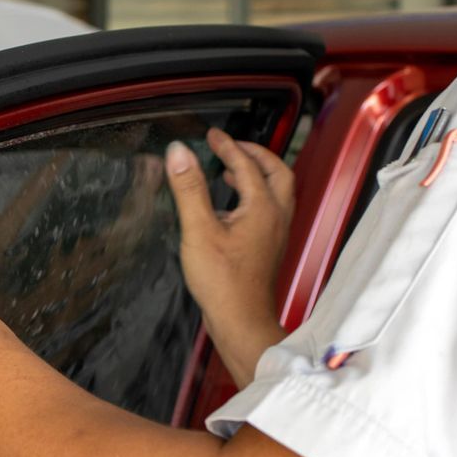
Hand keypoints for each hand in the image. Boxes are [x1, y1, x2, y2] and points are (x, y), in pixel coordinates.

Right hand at [166, 128, 294, 386]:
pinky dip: (254, 196)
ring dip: (257, 175)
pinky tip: (230, 207)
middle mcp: (276, 217)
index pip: (246, 165)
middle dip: (255, 155)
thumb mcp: (198, 230)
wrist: (241, 321)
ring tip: (231, 171)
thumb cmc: (223, 281)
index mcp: (263, 207)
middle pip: (276, 173)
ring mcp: (276, 234)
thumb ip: (189, 188)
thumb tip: (179, 152)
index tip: (212, 136)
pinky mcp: (268, 248)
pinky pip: (269, 210)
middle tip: (231, 147)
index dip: (227, 146)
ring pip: (276, 192)